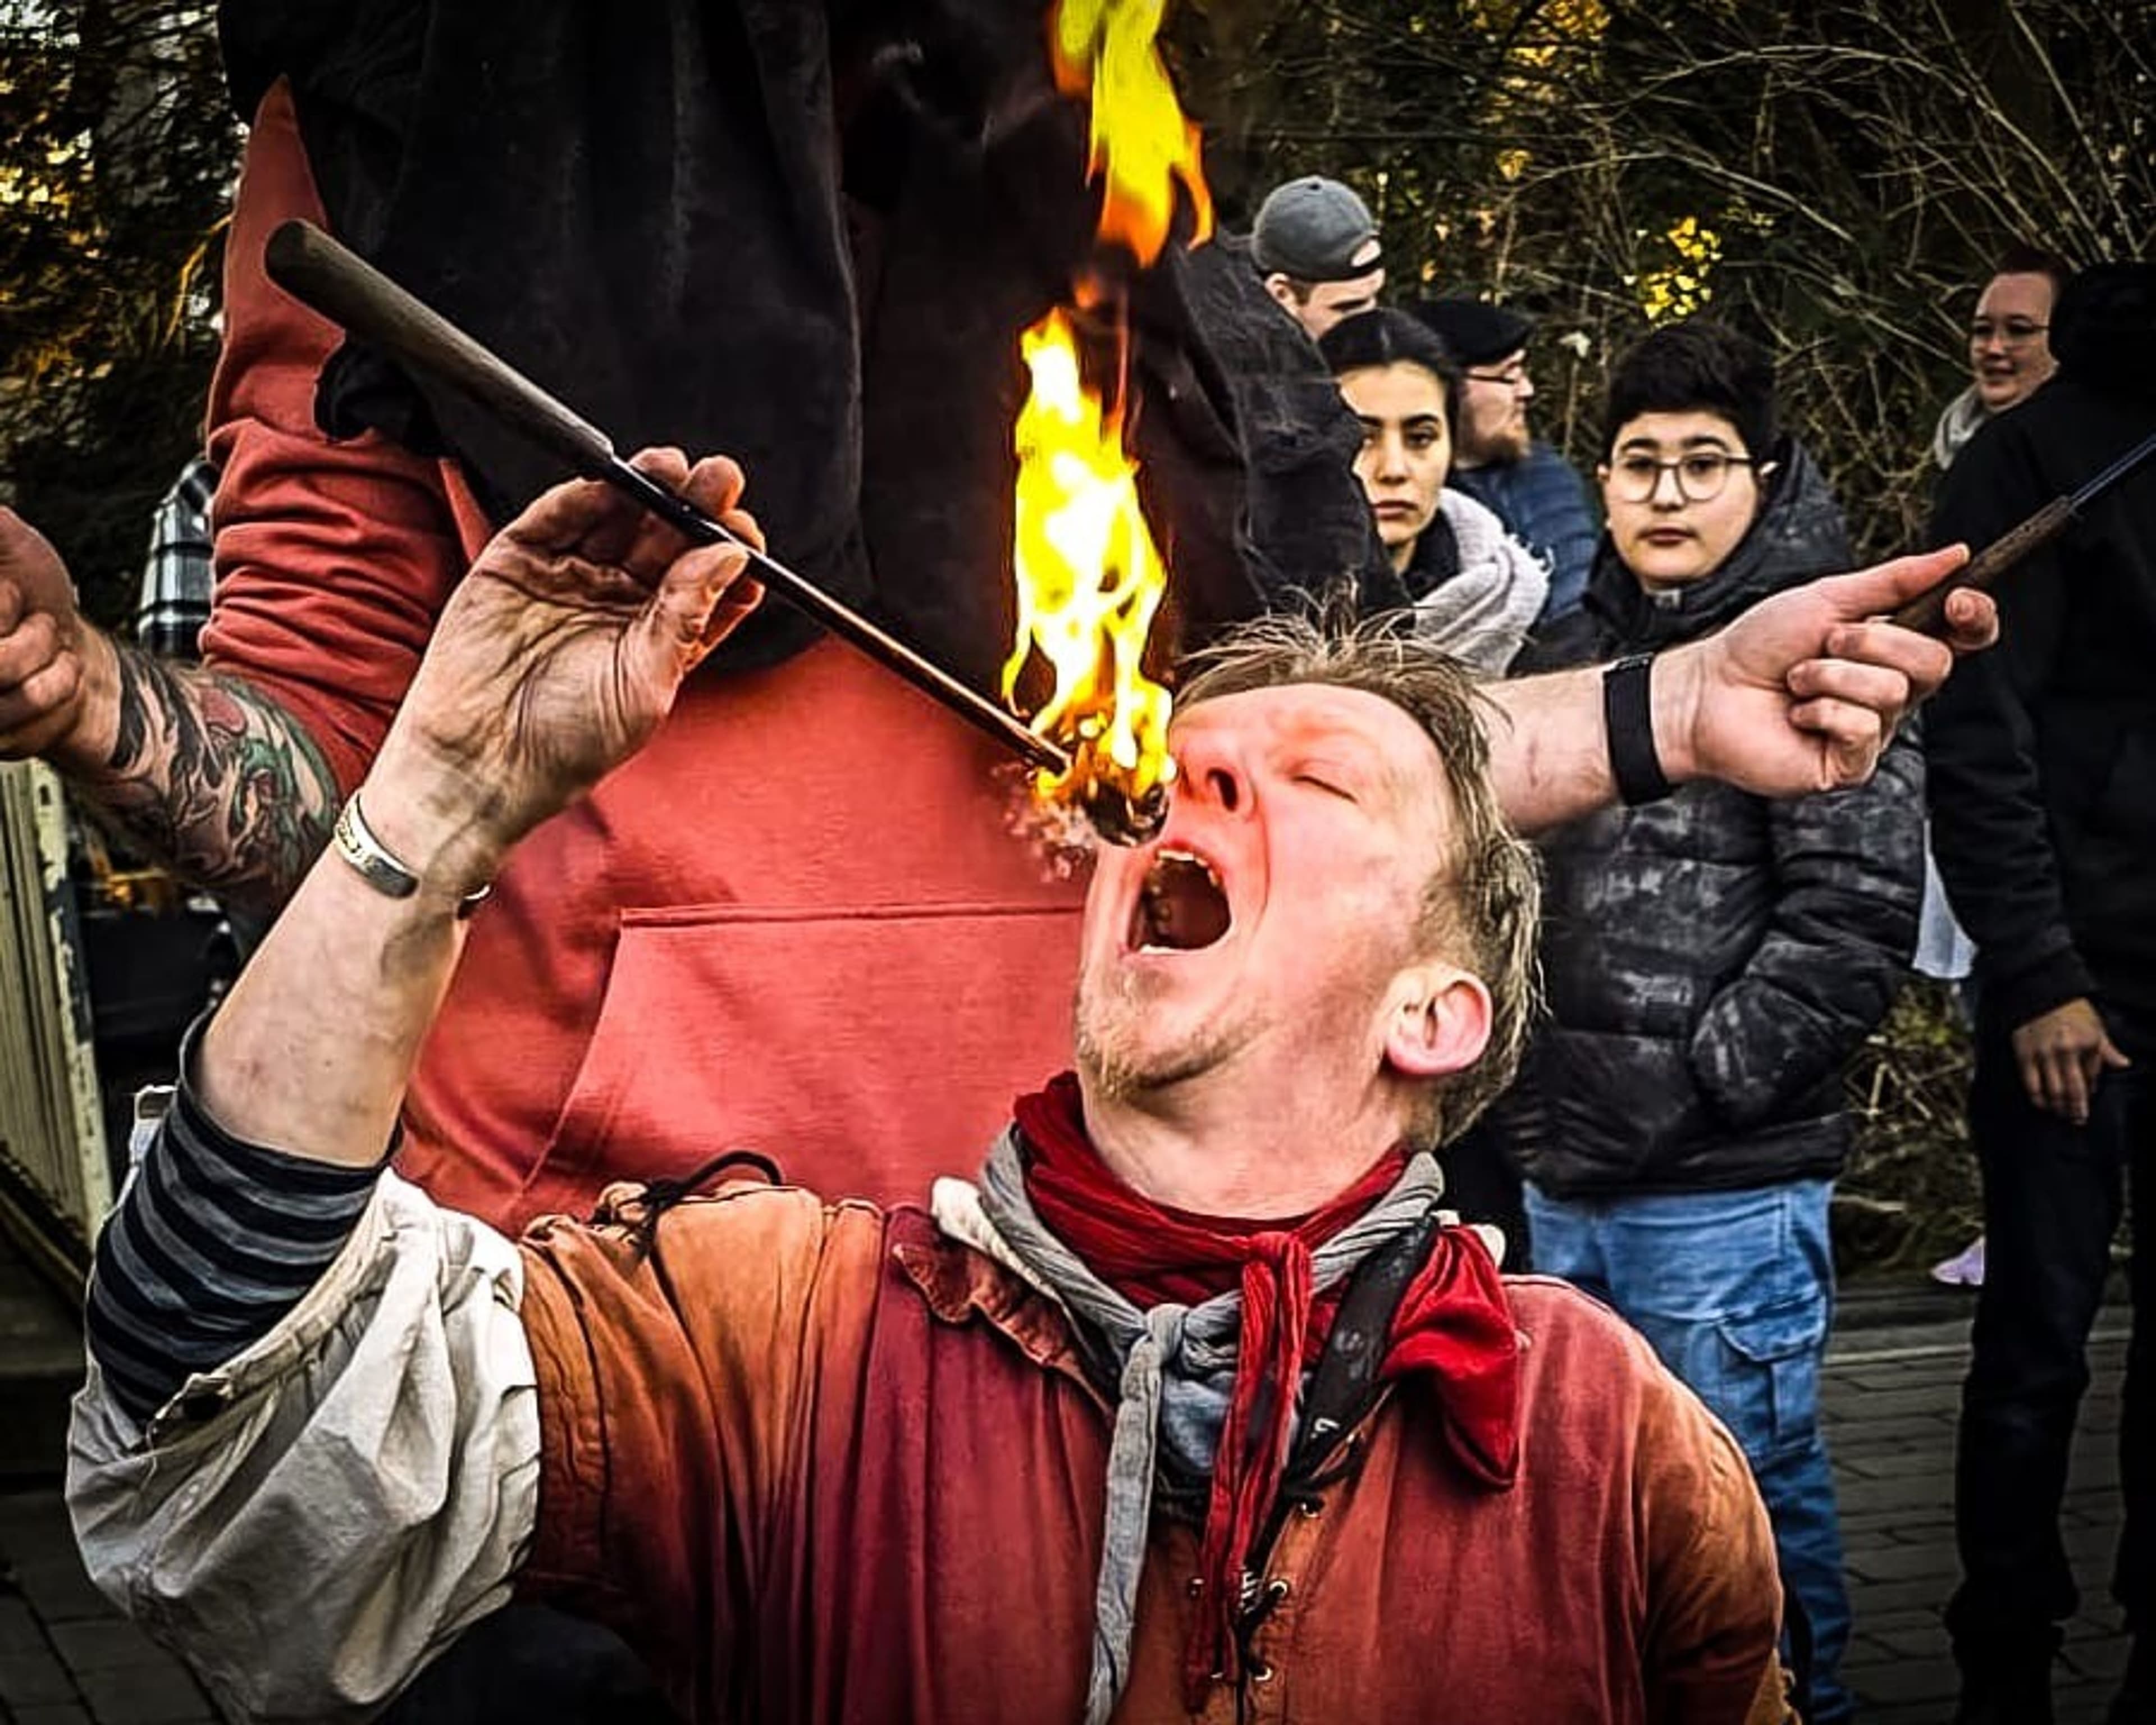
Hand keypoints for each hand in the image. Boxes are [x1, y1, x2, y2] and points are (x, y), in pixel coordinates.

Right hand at [0, 508, 118, 762]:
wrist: (73, 648)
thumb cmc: (35, 592)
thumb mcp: (10, 542)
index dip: (2, 602)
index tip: (13, 594)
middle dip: (32, 636)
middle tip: (40, 624)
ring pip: (5, 688)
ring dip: (49, 663)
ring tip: (49, 649)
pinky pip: (28, 721)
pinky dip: (60, 691)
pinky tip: (56, 678)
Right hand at [363, 449, 763, 890]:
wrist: (481, 762)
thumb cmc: (569, 743)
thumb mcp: (645, 683)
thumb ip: (684, 616)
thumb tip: (731, 555)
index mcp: (659, 636)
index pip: (706, 581)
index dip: (728, 551)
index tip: (745, 530)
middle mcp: (617, 602)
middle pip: (666, 540)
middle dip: (694, 506)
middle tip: (720, 477)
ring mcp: (567, 579)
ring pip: (614, 519)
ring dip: (643, 489)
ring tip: (670, 467)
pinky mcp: (516, 565)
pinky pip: (553, 519)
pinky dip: (581, 497)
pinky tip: (608, 483)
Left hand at [1657, 547, 1995, 796]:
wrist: (1705, 690)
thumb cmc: (1759, 645)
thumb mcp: (1827, 599)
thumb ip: (1893, 580)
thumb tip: (1957, 554)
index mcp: (1895, 650)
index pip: (1963, 638)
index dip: (1975, 619)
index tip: (1958, 598)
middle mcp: (1893, 693)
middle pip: (1934, 664)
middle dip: (1874, 642)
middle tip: (1826, 642)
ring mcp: (1873, 733)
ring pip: (1892, 693)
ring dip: (1832, 675)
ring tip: (1796, 681)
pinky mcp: (1848, 766)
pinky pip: (1862, 730)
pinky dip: (1821, 711)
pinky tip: (1795, 715)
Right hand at [2012, 997, 2129, 1124]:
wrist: (2037, 992)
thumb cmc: (2069, 1009)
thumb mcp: (2095, 1026)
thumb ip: (2106, 1049)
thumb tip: (2123, 1064)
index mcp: (2086, 1043)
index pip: (2091, 1078)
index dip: (2089, 1092)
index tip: (2086, 1102)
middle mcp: (2065, 1050)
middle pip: (2071, 1090)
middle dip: (2075, 1109)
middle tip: (2077, 1120)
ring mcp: (2042, 1053)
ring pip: (2051, 1091)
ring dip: (2057, 1107)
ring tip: (2060, 1114)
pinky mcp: (2023, 1054)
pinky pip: (2031, 1083)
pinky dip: (2037, 1097)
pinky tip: (2042, 1104)